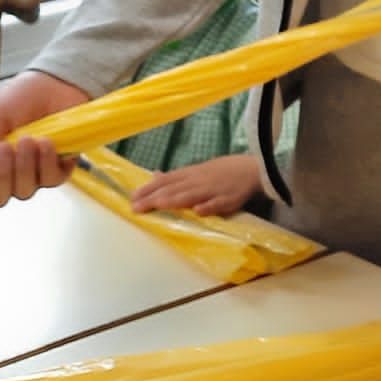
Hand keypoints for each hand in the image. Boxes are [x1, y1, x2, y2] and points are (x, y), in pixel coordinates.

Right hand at [0, 71, 86, 208]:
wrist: (55, 83)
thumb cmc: (19, 97)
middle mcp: (7, 175)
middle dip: (1, 175)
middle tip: (4, 147)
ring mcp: (32, 176)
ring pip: (24, 191)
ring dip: (24, 166)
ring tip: (28, 138)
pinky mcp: (57, 171)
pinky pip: (50, 181)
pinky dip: (46, 162)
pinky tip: (46, 142)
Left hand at [130, 155, 261, 215]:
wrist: (250, 169)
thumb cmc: (218, 173)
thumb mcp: (194, 172)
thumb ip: (174, 177)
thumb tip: (153, 176)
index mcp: (188, 175)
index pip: (164, 181)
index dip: (148, 189)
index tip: (131, 198)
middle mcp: (197, 181)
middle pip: (173, 189)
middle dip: (154, 198)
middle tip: (136, 207)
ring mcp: (212, 190)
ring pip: (191, 195)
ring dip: (174, 200)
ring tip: (158, 205)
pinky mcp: (228, 199)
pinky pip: (218, 203)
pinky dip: (209, 207)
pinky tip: (198, 212)